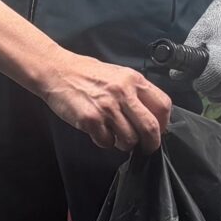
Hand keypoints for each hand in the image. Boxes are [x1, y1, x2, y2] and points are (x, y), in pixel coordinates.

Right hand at [39, 53, 172, 152]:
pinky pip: (107, 142)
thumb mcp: (118, 75)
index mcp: (134, 80)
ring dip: (125, 144)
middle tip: (146, 148)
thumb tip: (152, 116)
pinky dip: (105, 142)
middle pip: (150, 128)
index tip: (158, 131)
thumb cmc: (87, 74)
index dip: (164, 124)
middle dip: (150, 144)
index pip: (163, 106)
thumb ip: (136, 92)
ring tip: (116, 136)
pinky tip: (99, 132)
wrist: (57, 71)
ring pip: (129, 140)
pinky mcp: (91, 119)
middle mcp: (123, 93)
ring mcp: (107, 107)